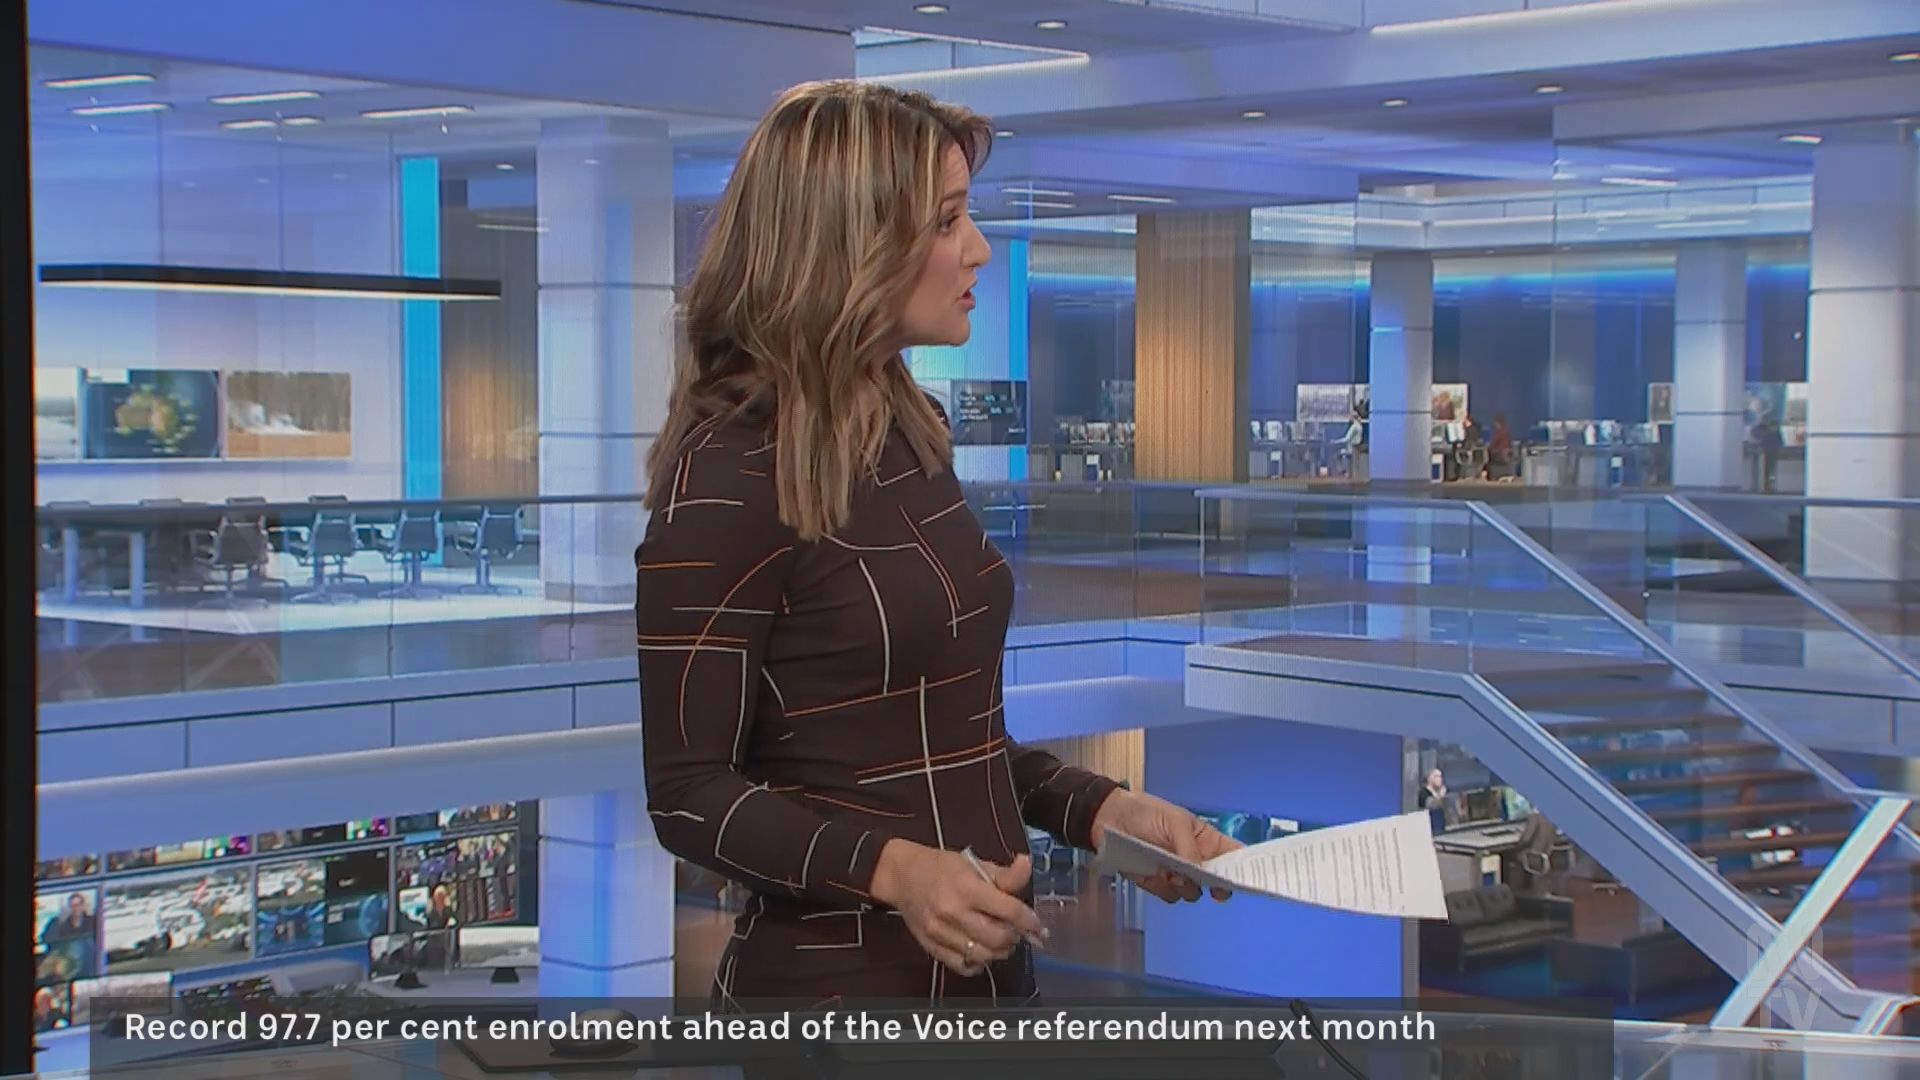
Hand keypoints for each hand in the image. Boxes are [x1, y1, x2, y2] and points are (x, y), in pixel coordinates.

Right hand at [870, 839, 1045, 975]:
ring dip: (1000, 951)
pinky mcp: (931, 948)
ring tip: (1002, 940)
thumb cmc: (941, 866)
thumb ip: (1004, 873)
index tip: (1038, 926)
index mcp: (966, 888)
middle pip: (998, 937)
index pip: (1008, 910)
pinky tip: (982, 951)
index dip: (1029, 921)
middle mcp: (953, 913)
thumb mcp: (974, 863)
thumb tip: (1028, 865)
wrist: (901, 876)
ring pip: (983, 955)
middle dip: (1015, 937)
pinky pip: (963, 966)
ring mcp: (940, 934)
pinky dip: (978, 963)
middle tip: (1017, 931)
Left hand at [1090, 789, 1241, 902]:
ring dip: (1182, 886)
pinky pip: (1169, 896)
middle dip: (1212, 885)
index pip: (1233, 856)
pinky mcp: (1158, 883)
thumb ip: (1189, 847)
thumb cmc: (1145, 812)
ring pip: (1192, 893)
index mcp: (1205, 839)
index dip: (1242, 869)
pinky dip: (1160, 887)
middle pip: (1217, 882)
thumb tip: (1199, 872)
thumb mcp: (1173, 822)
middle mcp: (1195, 859)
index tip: (1245, 879)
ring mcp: (1177, 873)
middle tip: (1204, 882)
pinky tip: (1149, 872)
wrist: (1108, 819)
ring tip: (1166, 869)